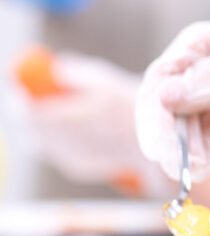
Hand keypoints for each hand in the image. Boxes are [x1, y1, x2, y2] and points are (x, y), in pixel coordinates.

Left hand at [19, 52, 166, 195]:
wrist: (162, 146)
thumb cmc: (136, 111)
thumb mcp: (107, 81)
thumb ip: (75, 74)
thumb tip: (56, 67)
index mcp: (70, 119)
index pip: (27, 111)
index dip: (20, 97)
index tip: (21, 85)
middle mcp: (66, 143)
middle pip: (29, 128)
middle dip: (29, 111)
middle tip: (35, 95)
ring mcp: (71, 158)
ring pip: (40, 141)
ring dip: (42, 125)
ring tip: (60, 110)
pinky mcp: (78, 167)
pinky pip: (55, 150)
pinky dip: (57, 138)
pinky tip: (79, 129)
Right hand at [135, 20, 209, 179]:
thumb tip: (167, 95)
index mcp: (199, 47)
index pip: (160, 79)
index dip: (154, 112)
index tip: (161, 141)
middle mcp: (196, 74)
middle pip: (161, 108)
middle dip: (163, 137)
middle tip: (174, 163)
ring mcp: (208, 102)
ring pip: (177, 131)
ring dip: (180, 153)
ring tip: (194, 169)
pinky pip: (200, 145)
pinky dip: (196, 160)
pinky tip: (201, 170)